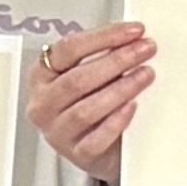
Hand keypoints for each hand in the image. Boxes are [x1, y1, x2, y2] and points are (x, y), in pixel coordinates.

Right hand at [28, 21, 154, 184]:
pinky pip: (96, 139)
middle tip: (145, 50)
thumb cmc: (92, 107)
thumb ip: (101, 57)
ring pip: (86, 109)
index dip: (103, 37)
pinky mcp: (77, 154)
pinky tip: (132, 106)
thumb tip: (134, 39)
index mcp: (41, 77)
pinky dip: (116, 121)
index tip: (134, 31)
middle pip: (77, 79)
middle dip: (116, 61)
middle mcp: (43, 104)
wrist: (98, 150)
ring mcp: (57, 132)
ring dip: (120, 89)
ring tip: (145, 75)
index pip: (67, 50)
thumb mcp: (87, 78)